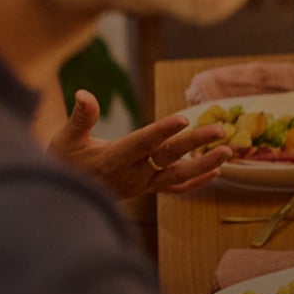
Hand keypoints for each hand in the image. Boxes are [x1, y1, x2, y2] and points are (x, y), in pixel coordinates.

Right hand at [47, 89, 230, 199]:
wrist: (63, 200)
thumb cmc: (63, 163)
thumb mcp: (65, 139)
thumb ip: (80, 118)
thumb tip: (83, 93)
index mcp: (112, 159)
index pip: (142, 143)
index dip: (162, 131)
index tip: (183, 119)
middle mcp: (132, 174)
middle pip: (168, 158)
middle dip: (195, 144)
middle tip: (221, 130)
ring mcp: (142, 184)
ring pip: (178, 176)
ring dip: (204, 164)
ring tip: (229, 151)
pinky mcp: (146, 190)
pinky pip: (175, 189)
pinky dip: (196, 182)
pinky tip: (217, 171)